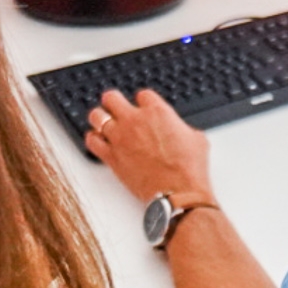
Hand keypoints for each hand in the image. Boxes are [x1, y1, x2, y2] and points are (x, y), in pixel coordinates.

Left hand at [84, 89, 213, 204]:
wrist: (179, 192)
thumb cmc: (189, 168)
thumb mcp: (196, 138)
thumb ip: (180, 128)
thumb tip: (177, 130)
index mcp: (157, 112)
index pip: (142, 94)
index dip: (142, 101)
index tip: (143, 107)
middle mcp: (135, 120)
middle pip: (111, 97)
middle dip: (113, 101)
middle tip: (115, 107)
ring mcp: (120, 137)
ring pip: (96, 116)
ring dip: (100, 118)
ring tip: (103, 123)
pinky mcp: (111, 156)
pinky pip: (91, 141)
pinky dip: (93, 139)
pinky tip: (99, 141)